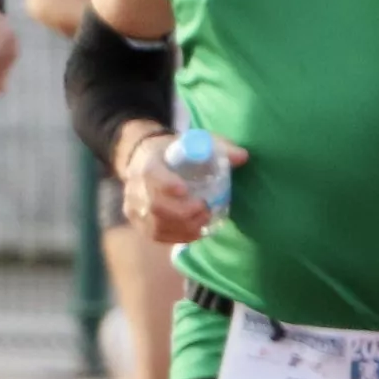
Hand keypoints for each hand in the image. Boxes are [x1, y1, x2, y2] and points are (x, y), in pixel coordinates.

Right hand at [119, 124, 240, 249]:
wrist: (144, 161)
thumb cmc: (175, 153)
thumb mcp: (195, 142)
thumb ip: (219, 148)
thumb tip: (243, 156)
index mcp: (147, 163)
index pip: (151, 175)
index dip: (166, 184)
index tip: (185, 190)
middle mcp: (136, 187)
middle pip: (155, 206)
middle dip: (184, 212)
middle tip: (205, 208)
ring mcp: (135, 208)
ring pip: (157, 225)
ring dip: (184, 227)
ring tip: (204, 219)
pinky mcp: (140, 223)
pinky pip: (158, 236)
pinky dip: (180, 236)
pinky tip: (196, 231)